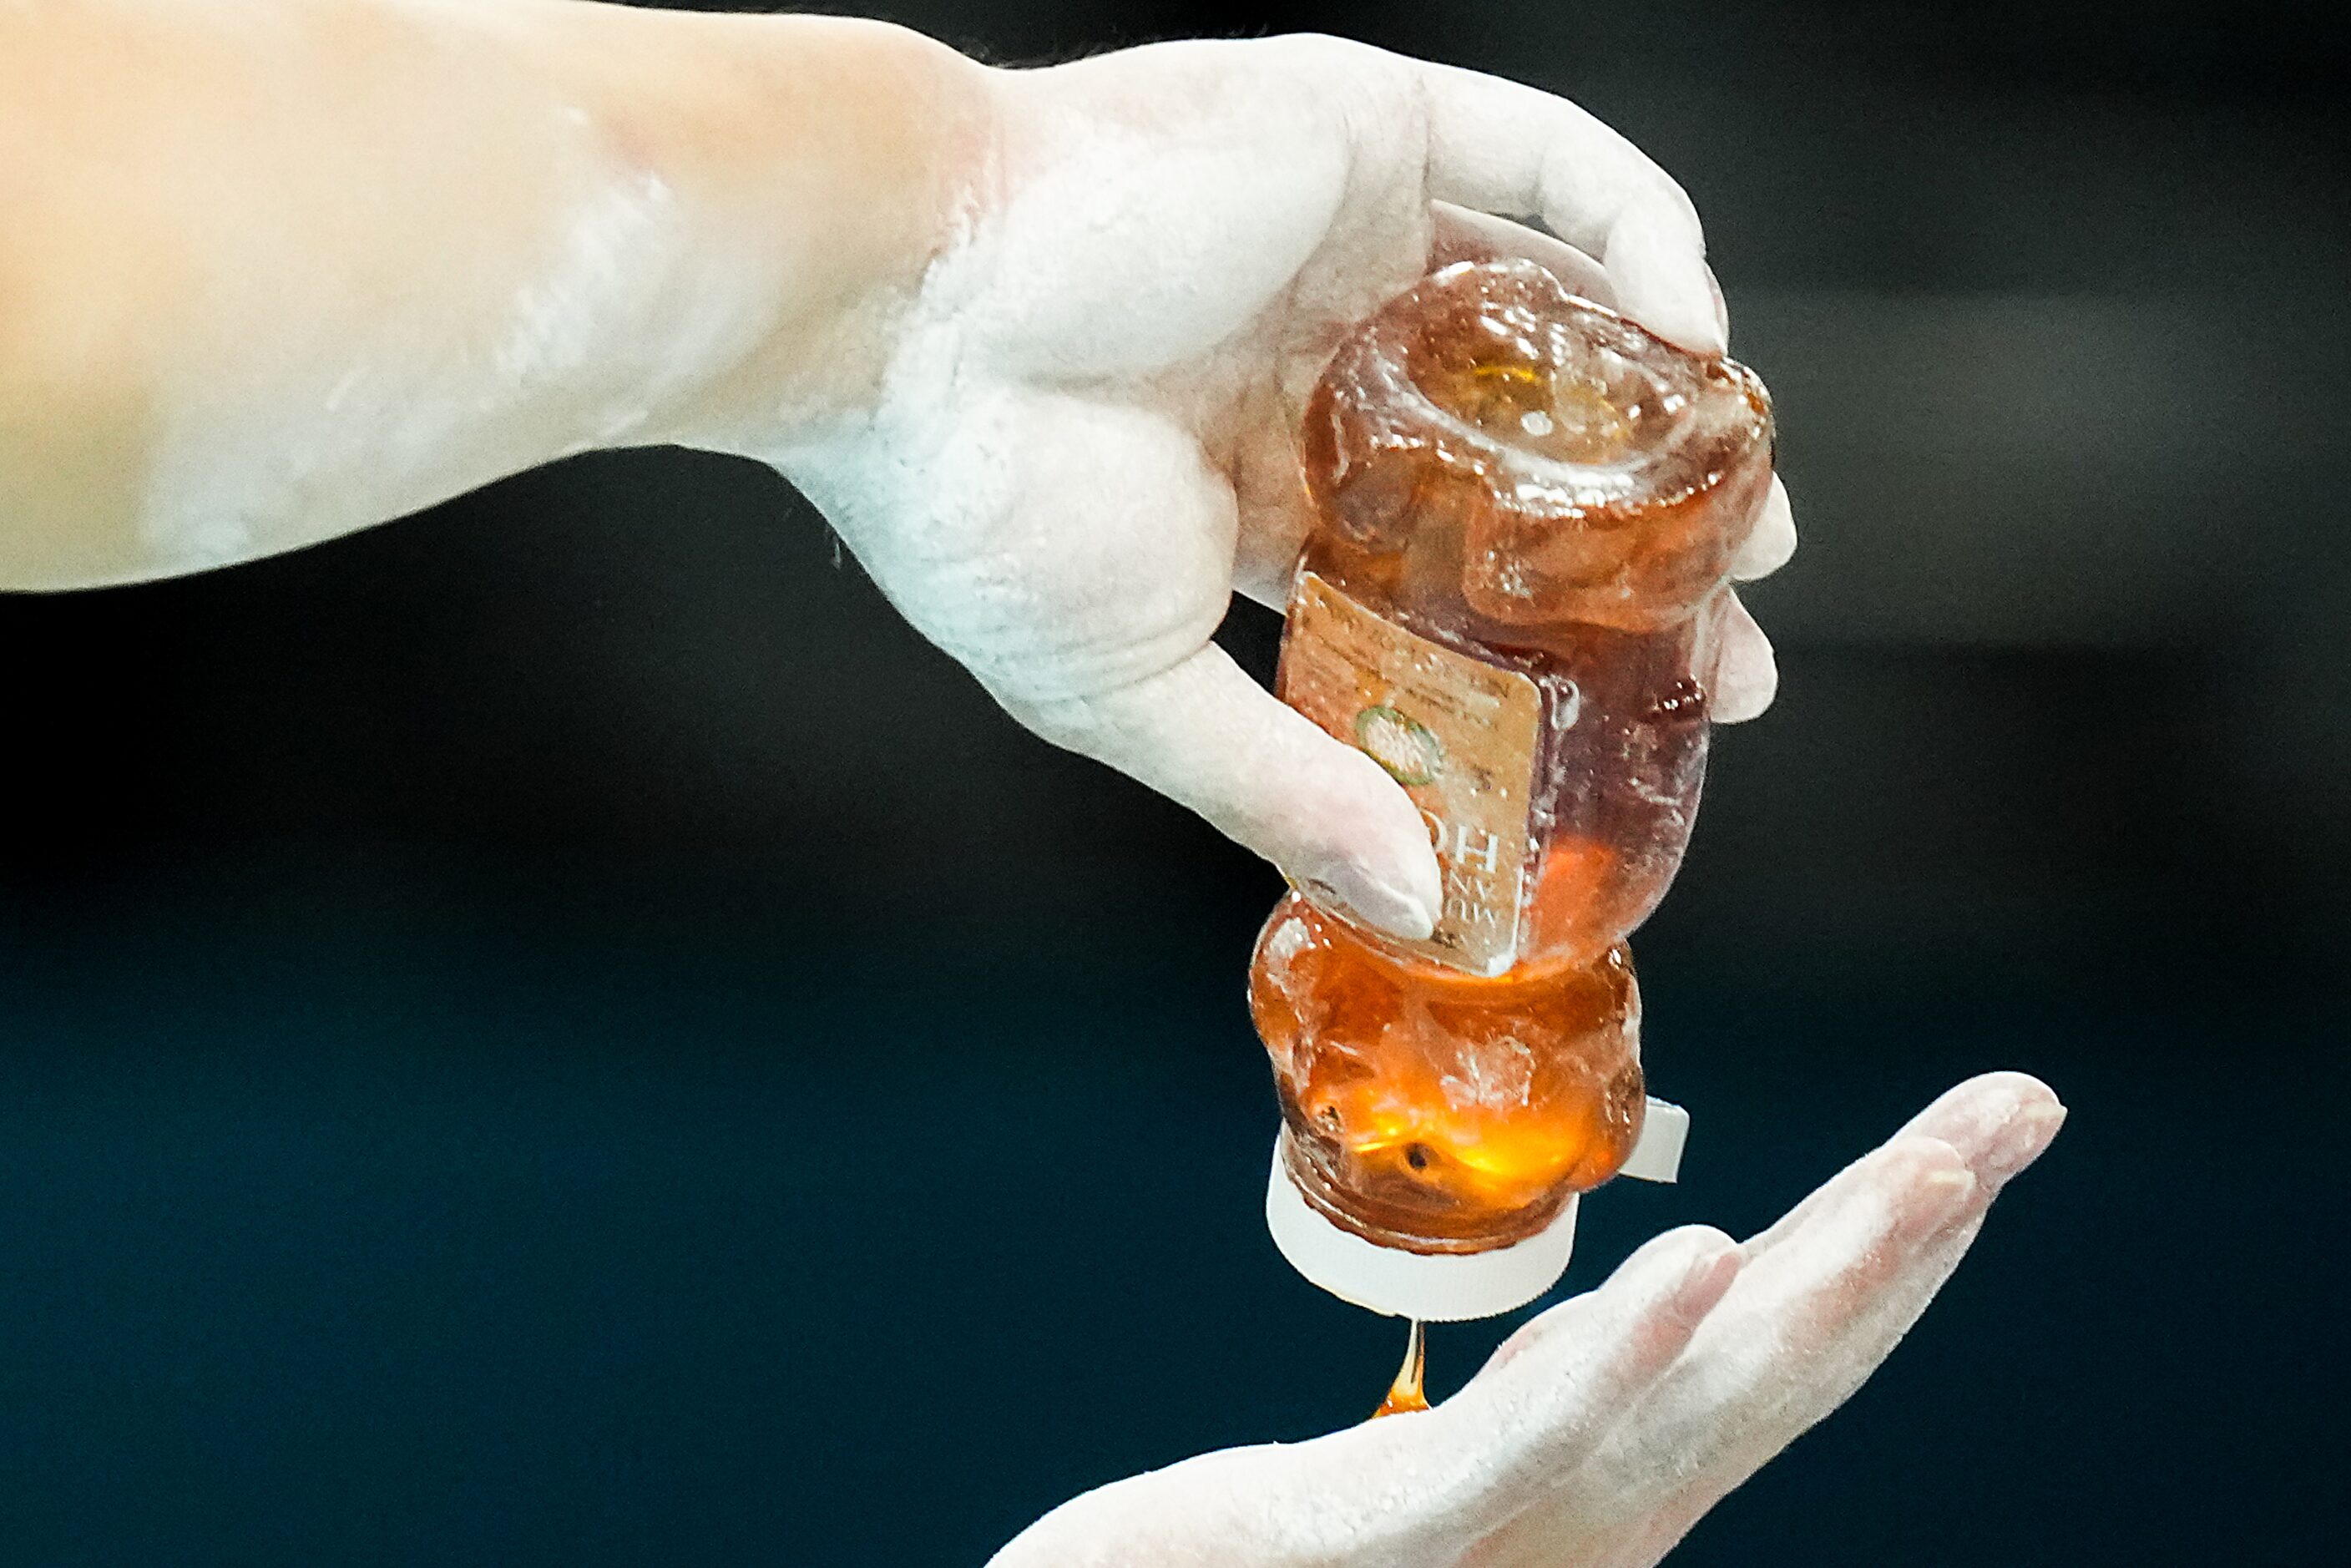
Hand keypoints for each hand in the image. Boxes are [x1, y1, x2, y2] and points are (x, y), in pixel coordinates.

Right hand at [766, 36, 1798, 939]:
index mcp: (1256, 485)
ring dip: (1665, 395)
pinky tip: (1688, 336)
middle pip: (1527, 446)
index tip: (1672, 703)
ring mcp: (1344, 238)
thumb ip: (1282, 786)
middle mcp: (1312, 355)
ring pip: (1556, 306)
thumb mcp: (1134, 690)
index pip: (1450, 566)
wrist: (889, 305)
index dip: (1566, 635)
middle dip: (1646, 536)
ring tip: (1746, 499)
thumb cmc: (970, 498)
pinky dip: (1638, 237)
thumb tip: (1416, 908)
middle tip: (1736, 621)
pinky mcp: (1364, 129)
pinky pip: (1547, 162)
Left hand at [988, 1071, 2063, 1567]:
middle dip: (1908, 1237)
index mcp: (1603, 1482)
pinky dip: (1633, 1353)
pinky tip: (1707, 1259)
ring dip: (1830, 1281)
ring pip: (1701, 1402)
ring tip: (1933, 1172)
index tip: (1976, 1138)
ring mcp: (1517, 1532)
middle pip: (1780, 1361)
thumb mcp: (1451, 1472)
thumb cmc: (1288, 1562)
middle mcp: (1595, 1516)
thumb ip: (1548, 1415)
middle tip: (2018, 1111)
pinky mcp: (1401, 1528)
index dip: (1886, 1249)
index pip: (1772, 1348)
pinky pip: (1530, 1441)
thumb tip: (1644, 1321)